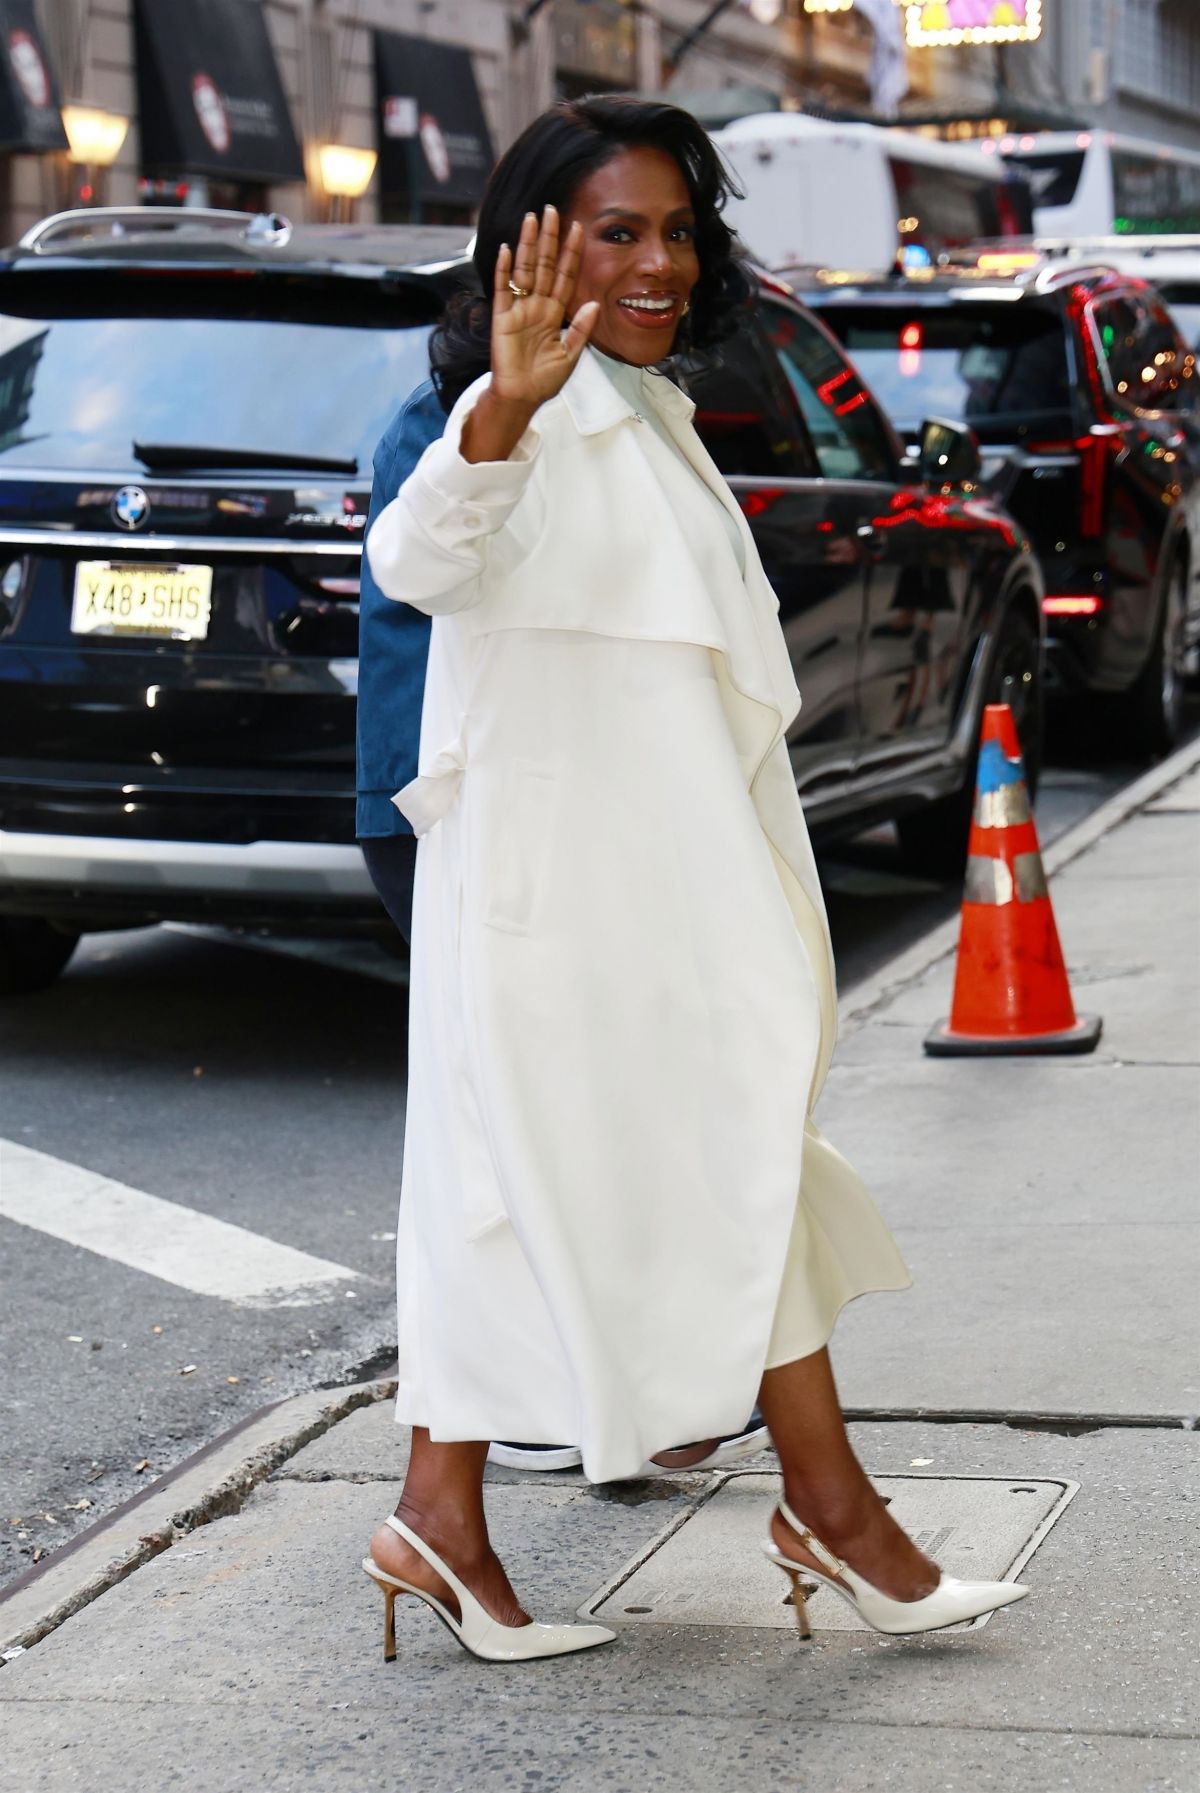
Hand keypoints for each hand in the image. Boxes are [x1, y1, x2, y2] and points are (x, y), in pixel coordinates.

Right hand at [491, 207, 598, 411]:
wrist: (522, 397)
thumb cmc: (545, 379)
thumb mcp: (571, 355)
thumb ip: (581, 329)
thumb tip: (595, 305)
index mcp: (554, 312)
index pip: (564, 276)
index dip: (572, 253)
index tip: (579, 228)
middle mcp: (537, 305)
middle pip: (544, 264)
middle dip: (549, 238)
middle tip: (552, 210)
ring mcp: (519, 309)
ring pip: (524, 270)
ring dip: (527, 244)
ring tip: (531, 219)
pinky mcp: (502, 317)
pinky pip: (503, 289)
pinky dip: (504, 270)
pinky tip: (507, 250)